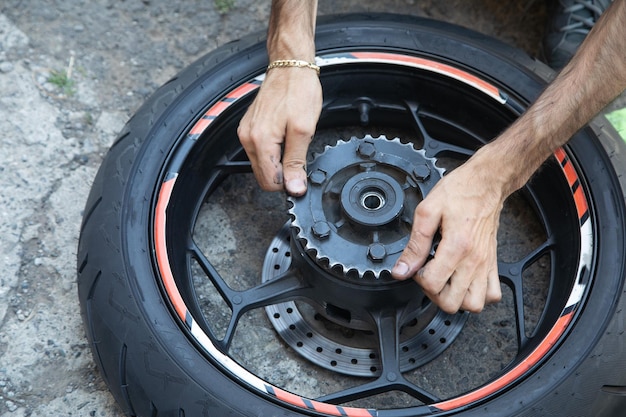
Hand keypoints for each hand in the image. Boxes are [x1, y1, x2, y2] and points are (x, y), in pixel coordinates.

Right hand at [238, 67, 321, 195]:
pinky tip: (285, 137)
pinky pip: (260, 151)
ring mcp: (246, 132)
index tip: (301, 173)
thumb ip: (297, 162)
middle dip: (283, 174)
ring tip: (293, 142)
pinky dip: (274, 151)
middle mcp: (248, 138)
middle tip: (300, 156)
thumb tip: (294, 188)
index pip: (270, 182)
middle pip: (264, 176)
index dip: (289, 183)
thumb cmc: (298, 91)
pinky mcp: (249, 128)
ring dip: (279, 161)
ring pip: (262, 165)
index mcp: (260, 141)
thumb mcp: (304, 130)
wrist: (290, 68)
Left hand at [391, 158, 503, 313]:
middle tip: (429, 274)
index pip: (433, 284)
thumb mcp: (427, 211)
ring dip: (456, 298)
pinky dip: (478, 295)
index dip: (418, 278)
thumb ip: (414, 244)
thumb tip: (401, 270)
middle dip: (434, 293)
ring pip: (473, 305)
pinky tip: (463, 282)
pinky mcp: (494, 263)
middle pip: (451, 302)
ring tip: (446, 280)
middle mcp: (474, 260)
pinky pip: (492, 295)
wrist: (486, 183)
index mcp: (456, 246)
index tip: (417, 266)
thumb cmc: (460, 191)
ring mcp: (486, 264)